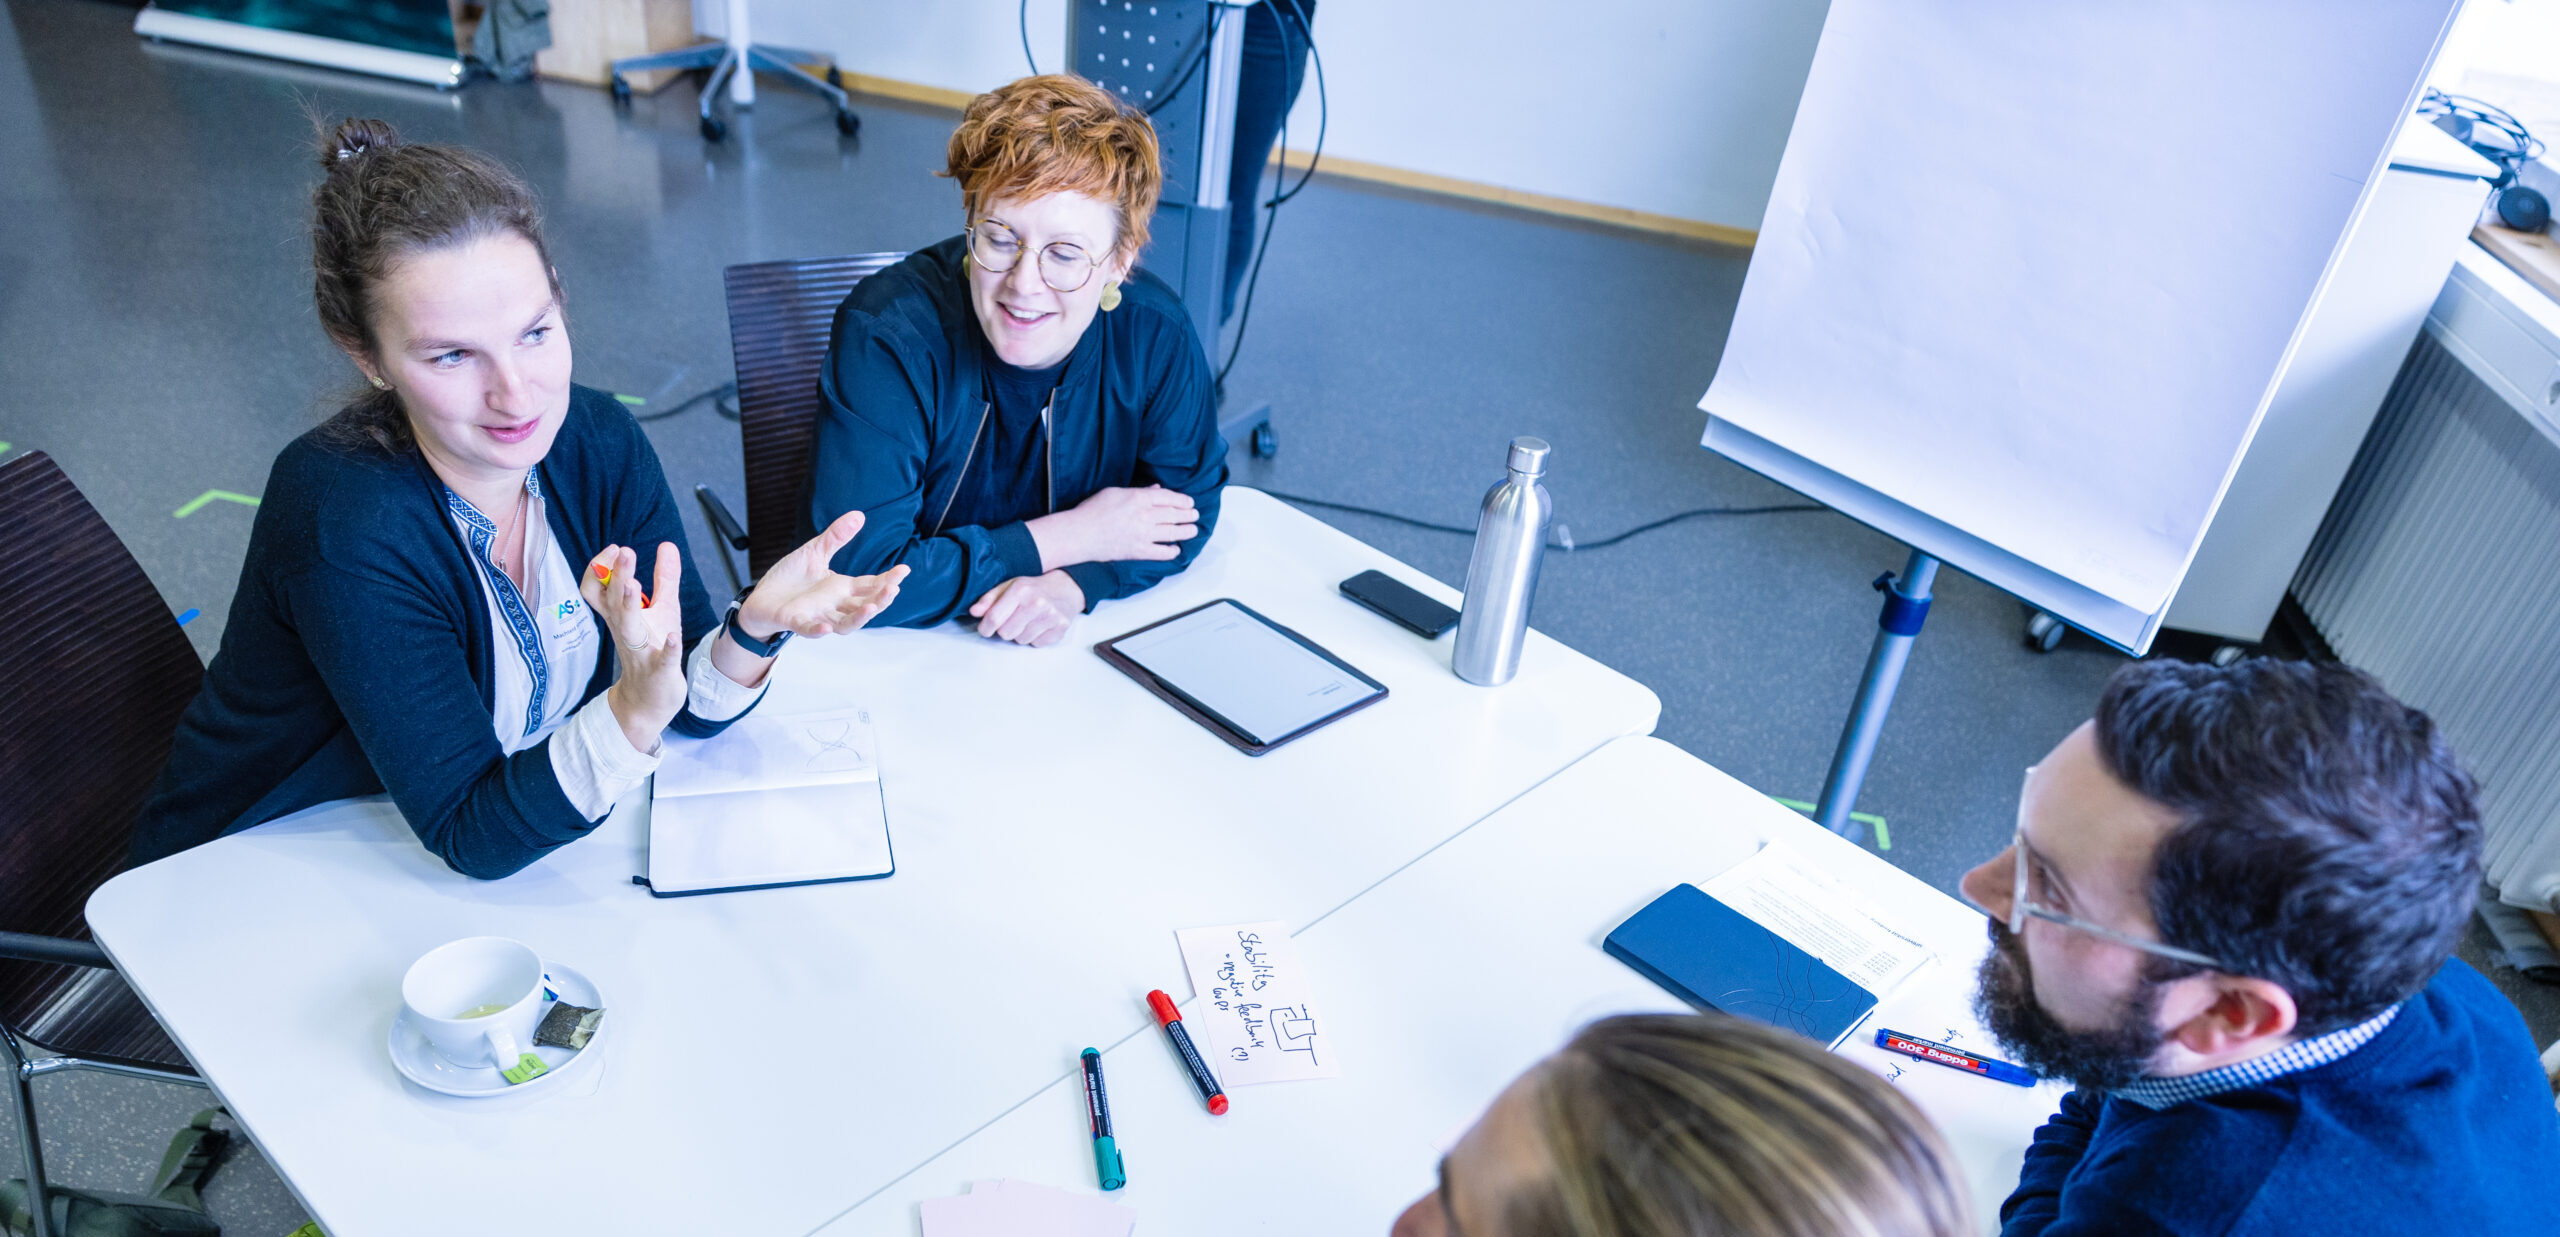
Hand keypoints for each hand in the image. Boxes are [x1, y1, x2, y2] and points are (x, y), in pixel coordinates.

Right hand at [582, 542, 686, 751]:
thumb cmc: (653, 649)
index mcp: (620, 616)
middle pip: (612, 600)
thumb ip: (665, 578)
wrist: (648, 701)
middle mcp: (625, 631)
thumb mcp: (662, 610)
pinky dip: (667, 648)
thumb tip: (667, 544)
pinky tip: (673, 636)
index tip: (615, 548)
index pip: (597, 588)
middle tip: (623, 550)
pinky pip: (661, 660)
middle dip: (615, 575)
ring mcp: (641, 652)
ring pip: (628, 627)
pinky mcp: (659, 671)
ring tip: (634, 584)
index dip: (601, 568)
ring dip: (628, 605)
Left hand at [735, 510, 910, 640]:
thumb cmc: (790, 580)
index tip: (904, 570)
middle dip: (880, 599)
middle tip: (893, 588)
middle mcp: (834, 605)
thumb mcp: (814, 553)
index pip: (871, 586)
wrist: (760, 599)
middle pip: (864, 607)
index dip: (888, 580)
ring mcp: (816, 615)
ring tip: (871, 607)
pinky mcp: (795, 621)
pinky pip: (809, 629)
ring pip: (844, 624)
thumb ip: (836, 537)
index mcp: (841, 589)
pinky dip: (818, 631)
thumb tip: (859, 515)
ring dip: (859, 618)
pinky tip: (827, 628)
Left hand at [967, 571, 1084, 647]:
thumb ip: (989, 599)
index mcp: (1020, 590)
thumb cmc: (1033, 588)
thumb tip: (973, 612)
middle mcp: (1037, 603)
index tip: (985, 629)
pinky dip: (1035, 637)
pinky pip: (1036, 644)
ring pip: (1020, 640)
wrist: (1066, 588)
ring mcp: (1051, 616)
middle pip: (1005, 633)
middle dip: (1005, 629)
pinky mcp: (1060, 628)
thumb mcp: (1009, 586)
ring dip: (1021, 634)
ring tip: (1028, 621)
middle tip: (1013, 620)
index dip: (985, 628)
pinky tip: (1039, 625)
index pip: (994, 618)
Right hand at [1030, 485, 1196, 568]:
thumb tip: (1156, 490)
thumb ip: (1139, 492)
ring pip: (1173, 533)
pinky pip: (1161, 552)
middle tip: (1195, 515)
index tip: (1189, 502)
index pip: (1168, 497)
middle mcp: (1144, 516)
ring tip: (1193, 530)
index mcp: (1138, 498)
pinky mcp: (1139, 551)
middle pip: (1174, 514)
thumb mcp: (1115, 492)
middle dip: (1188, 515)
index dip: (1182, 500)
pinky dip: (1171, 551)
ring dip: (1186, 531)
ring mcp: (1143, 535)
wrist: (1080, 534)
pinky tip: (1176, 549)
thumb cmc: (1092, 510)